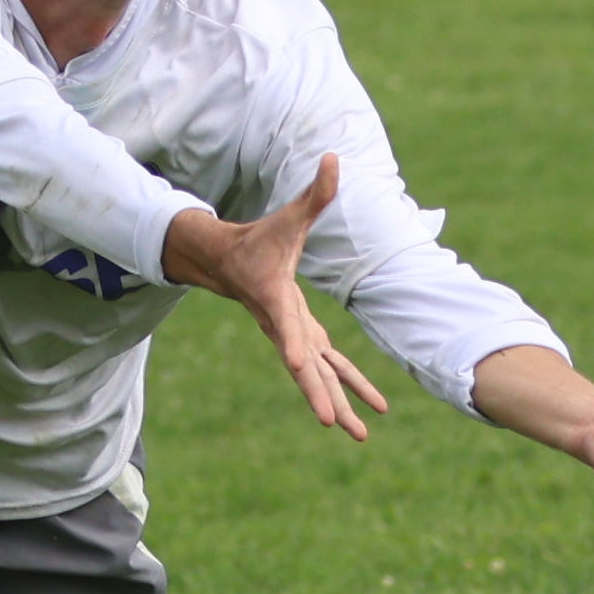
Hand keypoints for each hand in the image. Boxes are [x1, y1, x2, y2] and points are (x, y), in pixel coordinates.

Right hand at [159, 154, 391, 440]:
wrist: (228, 262)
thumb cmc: (259, 239)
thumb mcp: (288, 217)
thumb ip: (314, 193)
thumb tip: (335, 158)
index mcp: (277, 301)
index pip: (286, 326)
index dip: (292, 345)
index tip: (297, 367)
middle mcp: (284, 327)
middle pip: (303, 367)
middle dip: (320, 395)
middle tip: (336, 426)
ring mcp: (292, 336)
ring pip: (317, 376)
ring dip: (338, 403)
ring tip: (361, 436)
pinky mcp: (301, 338)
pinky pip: (325, 369)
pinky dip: (344, 387)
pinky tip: (365, 409)